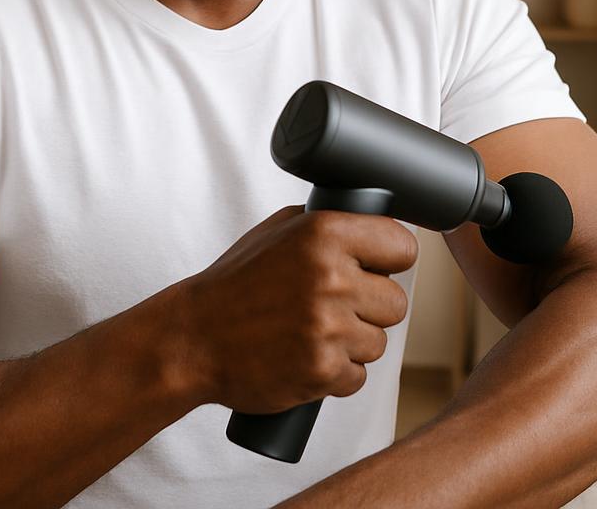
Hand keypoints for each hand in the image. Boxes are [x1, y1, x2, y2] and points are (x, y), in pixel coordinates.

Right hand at [175, 205, 417, 413]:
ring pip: (379, 342)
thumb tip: (371, 221)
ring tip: (313, 332)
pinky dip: (336, 373)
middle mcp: (331, 277)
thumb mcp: (276, 231)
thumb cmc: (235, 282)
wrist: (193, 337)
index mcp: (323, 233)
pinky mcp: (323, 371)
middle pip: (397, 302)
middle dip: (371, 307)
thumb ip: (325, 223)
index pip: (402, 245)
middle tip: (336, 306)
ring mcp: (328, 327)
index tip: (378, 266)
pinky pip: (358, 376)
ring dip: (353, 343)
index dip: (391, 259)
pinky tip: (307, 356)